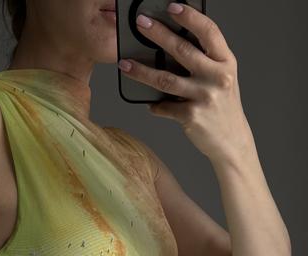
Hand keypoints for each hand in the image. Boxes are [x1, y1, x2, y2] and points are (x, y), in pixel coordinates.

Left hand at [119, 3, 254, 163]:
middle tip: (141, 23)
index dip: (190, 17)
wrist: (231, 141)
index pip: (209, 32)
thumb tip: (172, 45)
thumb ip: (206, 61)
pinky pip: (164, 107)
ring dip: (141, 71)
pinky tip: (151, 104)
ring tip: (124, 64)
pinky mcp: (192, 116)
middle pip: (182, 50)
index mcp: (226, 62)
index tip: (172, 6)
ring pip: (165, 79)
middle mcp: (217, 77)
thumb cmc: (223, 107)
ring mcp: (204, 97)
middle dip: (158, 34)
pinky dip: (155, 106)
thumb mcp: (222, 78)